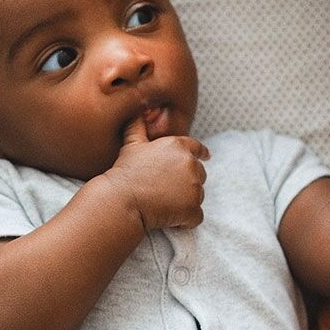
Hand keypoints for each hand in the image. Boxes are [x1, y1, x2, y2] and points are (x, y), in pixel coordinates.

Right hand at [103, 115, 209, 231]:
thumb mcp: (132, 143)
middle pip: (199, 174)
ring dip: (185, 201)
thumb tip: (138, 110)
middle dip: (187, 182)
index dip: (202, 153)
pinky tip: (170, 218)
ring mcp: (194, 187)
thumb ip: (138, 125)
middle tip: (165, 190)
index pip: (198, 148)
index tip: (206, 157)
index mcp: (179, 146)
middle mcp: (191, 164)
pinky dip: (186, 220)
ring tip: (163, 203)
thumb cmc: (126, 171)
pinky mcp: (193, 209)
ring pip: (197, 196)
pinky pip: (195, 216)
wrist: (123, 198)